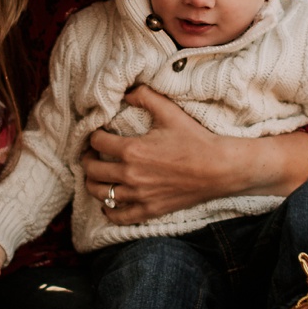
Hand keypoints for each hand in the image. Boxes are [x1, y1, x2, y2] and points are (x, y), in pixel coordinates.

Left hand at [82, 86, 307, 224]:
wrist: (219, 168)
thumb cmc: (195, 139)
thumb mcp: (170, 112)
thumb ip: (145, 97)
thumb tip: (126, 91)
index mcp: (132, 150)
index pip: (96, 143)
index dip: (93, 136)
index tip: (97, 134)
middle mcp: (130, 175)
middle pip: (92, 170)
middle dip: (87, 159)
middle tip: (91, 154)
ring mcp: (139, 195)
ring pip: (100, 193)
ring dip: (93, 183)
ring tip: (97, 176)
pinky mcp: (149, 210)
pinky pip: (118, 217)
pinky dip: (108, 210)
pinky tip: (108, 203)